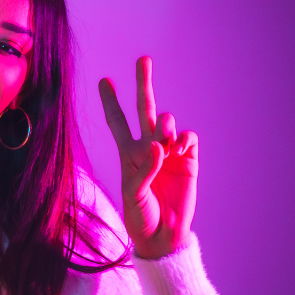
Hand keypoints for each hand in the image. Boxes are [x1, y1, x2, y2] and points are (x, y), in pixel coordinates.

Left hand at [100, 56, 197, 258]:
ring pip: (167, 123)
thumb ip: (144, 169)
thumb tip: (158, 144)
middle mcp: (147, 148)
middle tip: (143, 59)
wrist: (163, 236)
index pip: (118, 123)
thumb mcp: (133, 194)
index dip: (111, 103)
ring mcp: (169, 153)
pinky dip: (184, 139)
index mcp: (128, 154)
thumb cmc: (140, 216)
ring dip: (166, 124)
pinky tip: (179, 149)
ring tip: (165, 136)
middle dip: (144, 84)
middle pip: (145, 109)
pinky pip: (188, 140)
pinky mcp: (188, 161)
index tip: (105, 81)